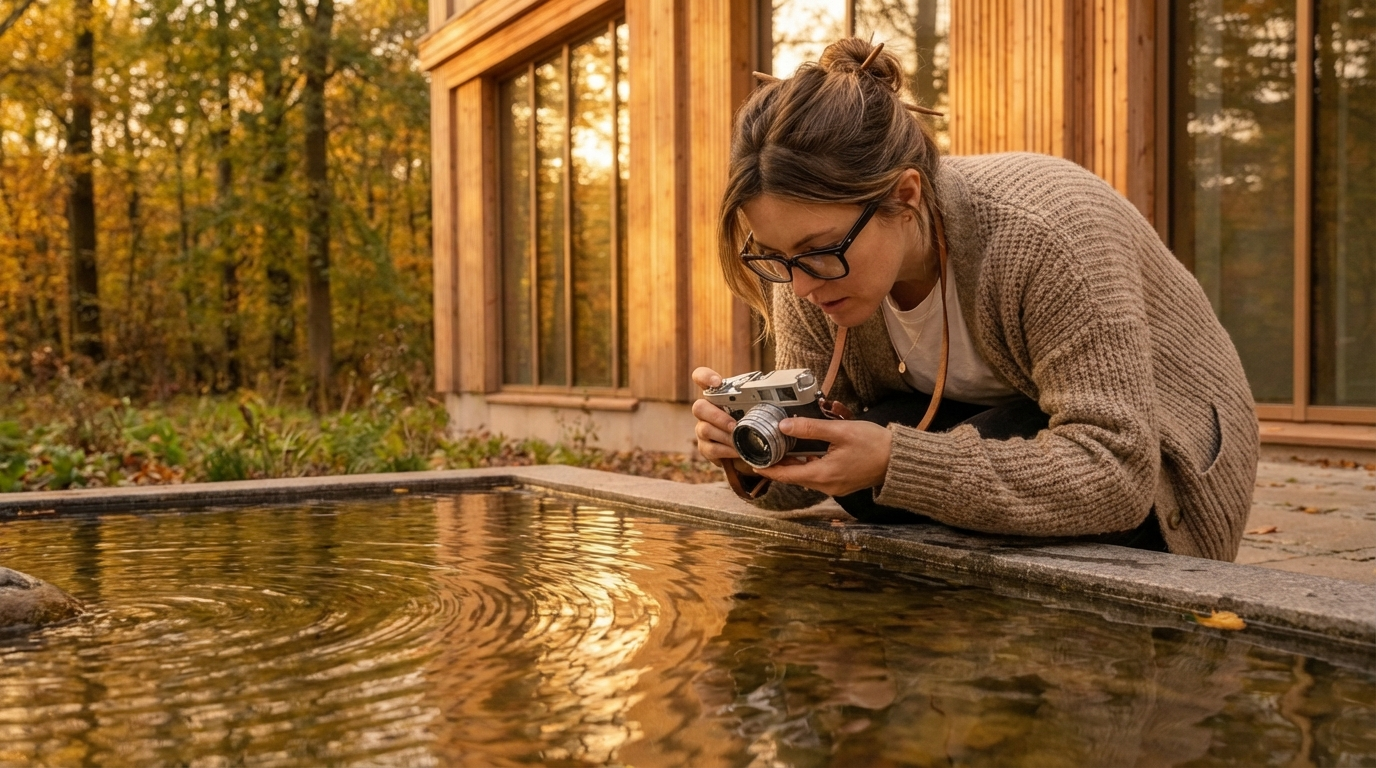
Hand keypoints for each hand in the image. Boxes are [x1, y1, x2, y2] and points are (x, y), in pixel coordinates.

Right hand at [690, 366, 758, 475]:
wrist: (747, 449)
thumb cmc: (751, 424)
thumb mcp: (755, 410)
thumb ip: (760, 400)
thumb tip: (780, 393)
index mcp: (716, 396)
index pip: (701, 377)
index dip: (705, 377)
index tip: (717, 382)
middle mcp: (705, 411)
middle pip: (699, 407)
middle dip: (717, 417)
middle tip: (735, 425)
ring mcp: (702, 429)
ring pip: (704, 430)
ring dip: (725, 436)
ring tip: (740, 441)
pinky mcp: (705, 447)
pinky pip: (711, 449)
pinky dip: (727, 451)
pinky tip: (738, 451)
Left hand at [754, 417, 892, 496]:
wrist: (899, 459)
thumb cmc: (874, 444)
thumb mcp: (839, 431)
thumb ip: (810, 428)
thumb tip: (784, 426)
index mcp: (822, 475)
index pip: (786, 475)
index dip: (767, 469)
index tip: (752, 463)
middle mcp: (826, 485)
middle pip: (794, 476)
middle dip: (779, 464)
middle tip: (766, 449)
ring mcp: (835, 487)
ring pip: (806, 476)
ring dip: (795, 464)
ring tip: (783, 448)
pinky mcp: (842, 483)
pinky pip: (819, 475)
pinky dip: (809, 465)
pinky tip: (808, 452)